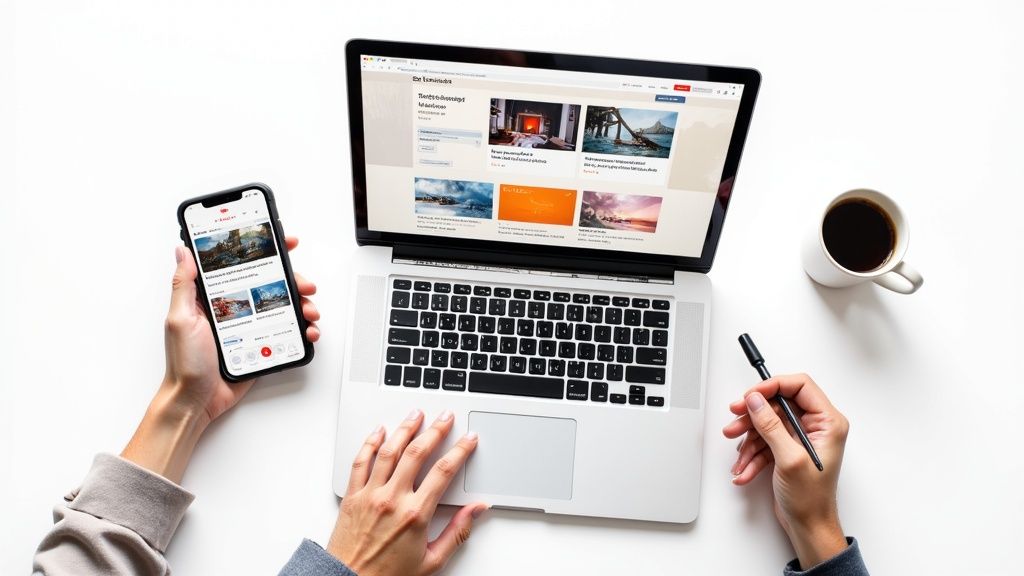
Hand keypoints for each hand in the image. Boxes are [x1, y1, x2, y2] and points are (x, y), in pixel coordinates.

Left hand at [161, 236, 319, 424]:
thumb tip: (183, 250)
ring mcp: (251, 326)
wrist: (196, 400)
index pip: (242, 266)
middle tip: (305, 286)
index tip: (284, 242)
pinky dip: (302, 330)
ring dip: (303, 305)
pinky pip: (288, 332)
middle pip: (272, 284)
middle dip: (295, 281)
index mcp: (215, 296)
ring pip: (285, 307)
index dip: (264, 251)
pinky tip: (307, 332)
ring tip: (309, 312)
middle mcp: (236, 307)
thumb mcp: (180, 318)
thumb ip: (184, 284)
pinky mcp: (262, 345)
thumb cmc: (185, 362)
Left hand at [327, 410, 487, 575]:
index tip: (468, 439)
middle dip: (435, 430)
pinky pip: (360, 462)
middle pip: (417, 453)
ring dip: (405, 429)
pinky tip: (379, 431)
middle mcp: (392, 499)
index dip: (460, 451)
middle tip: (446, 417)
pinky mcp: (352, 497)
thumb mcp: (432, 561)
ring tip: (416, 414)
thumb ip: (457, 531)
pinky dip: (370, 443)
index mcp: (415, 515)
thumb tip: (477, 510)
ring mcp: (370, 495)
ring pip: (389, 451)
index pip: (443, 472)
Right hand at [722, 373, 849, 568]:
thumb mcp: (789, 459)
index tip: (751, 395)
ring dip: (749, 439)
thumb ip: (771, 425)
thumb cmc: (812, 499)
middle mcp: (816, 426)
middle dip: (753, 416)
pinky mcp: (787, 449)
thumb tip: (755, 400)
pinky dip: (752, 455)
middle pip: (778, 404)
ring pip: (767, 423)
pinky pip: (764, 441)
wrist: (808, 526)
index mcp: (828, 423)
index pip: (800, 386)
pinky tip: (745, 470)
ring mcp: (800, 438)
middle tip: (735, 420)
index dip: (773, 386)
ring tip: (738, 455)